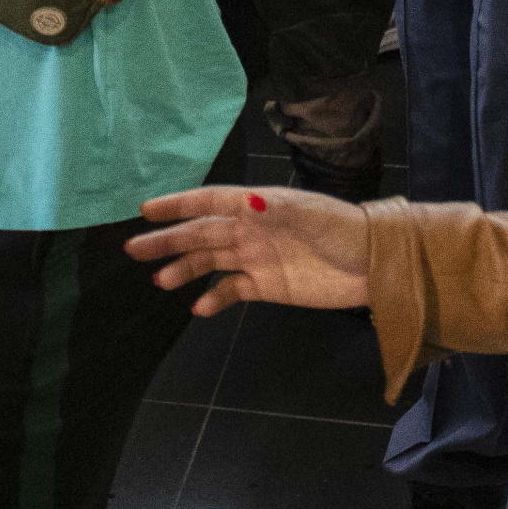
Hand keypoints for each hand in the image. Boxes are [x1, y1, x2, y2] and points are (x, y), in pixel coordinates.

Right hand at [127, 185, 370, 317]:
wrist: (373, 264)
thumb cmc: (340, 230)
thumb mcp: (309, 215)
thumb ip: (275, 210)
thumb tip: (245, 200)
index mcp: (257, 205)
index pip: (209, 202)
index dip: (178, 206)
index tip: (145, 210)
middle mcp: (250, 229)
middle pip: (202, 234)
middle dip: (168, 240)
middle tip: (134, 249)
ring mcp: (257, 258)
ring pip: (211, 262)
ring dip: (184, 269)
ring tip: (158, 281)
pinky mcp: (268, 285)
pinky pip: (232, 290)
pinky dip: (214, 298)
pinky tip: (197, 308)